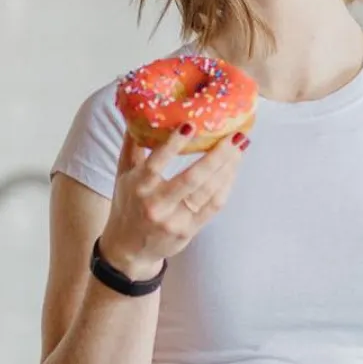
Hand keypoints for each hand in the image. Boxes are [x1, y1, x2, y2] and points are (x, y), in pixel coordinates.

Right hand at [98, 125, 248, 279]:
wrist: (128, 251)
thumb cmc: (127, 205)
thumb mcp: (122, 175)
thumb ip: (131, 145)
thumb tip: (138, 112)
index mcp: (138, 186)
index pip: (156, 162)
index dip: (173, 144)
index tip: (191, 125)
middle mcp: (156, 204)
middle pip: (192, 178)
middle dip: (217, 156)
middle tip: (236, 136)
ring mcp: (174, 220)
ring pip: (208, 192)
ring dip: (228, 169)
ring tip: (240, 148)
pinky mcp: (189, 231)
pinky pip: (214, 206)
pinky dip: (226, 186)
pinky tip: (233, 170)